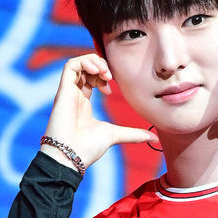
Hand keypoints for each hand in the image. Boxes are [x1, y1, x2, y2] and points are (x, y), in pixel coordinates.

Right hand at [43, 53, 149, 168]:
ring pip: (78, 64)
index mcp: (83, 103)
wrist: (72, 155)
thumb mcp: (116, 135)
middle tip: (110, 76)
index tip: (112, 89)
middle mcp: (75, 95)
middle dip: (100, 66)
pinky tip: (97, 71)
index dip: (103, 76)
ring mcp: (68, 92)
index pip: (91, 78)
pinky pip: (70, 66)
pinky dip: (84, 62)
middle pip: (85, 68)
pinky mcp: (63, 90)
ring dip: (94, 62)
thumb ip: (134, 134)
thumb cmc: (88, 148)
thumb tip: (154, 138)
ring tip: (105, 73)